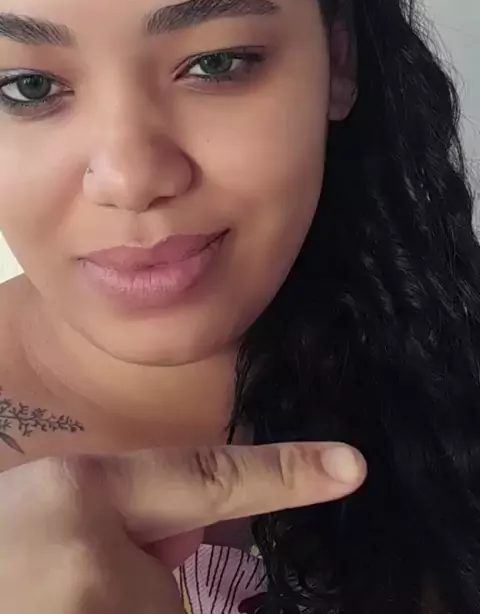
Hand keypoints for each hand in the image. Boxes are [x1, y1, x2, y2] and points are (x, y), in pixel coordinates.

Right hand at [0, 441, 365, 611]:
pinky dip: (106, 613)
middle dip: (145, 593)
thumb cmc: (0, 532)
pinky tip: (56, 596)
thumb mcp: (52, 505)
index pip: (203, 479)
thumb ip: (123, 516)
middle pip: (175, 594)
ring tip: (54, 591)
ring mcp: (88, 612)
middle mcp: (88, 570)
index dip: (284, 473)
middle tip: (68, 583)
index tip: (350, 466)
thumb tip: (184, 548)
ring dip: (116, 609)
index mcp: (77, 500)